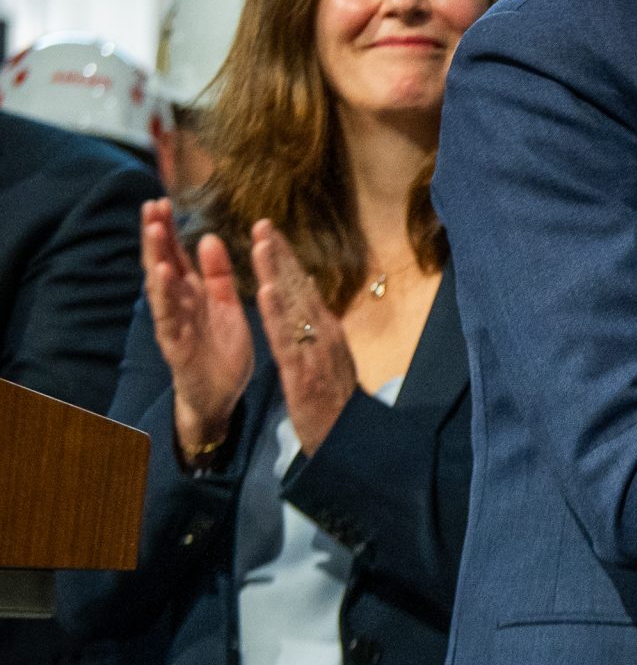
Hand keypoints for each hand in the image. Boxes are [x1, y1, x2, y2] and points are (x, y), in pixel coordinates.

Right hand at [140, 200, 252, 452]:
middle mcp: (177, 304)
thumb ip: (217, 274)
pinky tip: (162, 273)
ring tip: (154, 230)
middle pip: (162, 263)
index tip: (162, 201)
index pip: (175, 255)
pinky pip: (168, 315)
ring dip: (156, 257)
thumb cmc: (221, 348)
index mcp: (192, 293)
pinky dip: (165, 293)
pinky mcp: (175, 342)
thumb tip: (209, 236)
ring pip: (160, 285)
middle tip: (151, 205)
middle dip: (155, 235)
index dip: (168, 230)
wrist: (221, 393)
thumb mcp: (225, 304)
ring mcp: (173, 322)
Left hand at [249, 221, 359, 454]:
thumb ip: (320, 330)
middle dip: (280, 256)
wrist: (346, 439)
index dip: (287, 259)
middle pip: (299, 289)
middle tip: (262, 224)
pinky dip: (276, 312)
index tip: (270, 233)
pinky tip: (266, 291)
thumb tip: (311, 300)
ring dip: (277, 274)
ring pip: (293, 307)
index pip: (305, 288)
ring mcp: (315, 351)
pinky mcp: (302, 371)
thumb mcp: (331, 359)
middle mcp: (325, 334)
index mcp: (328, 331)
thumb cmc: (335, 401)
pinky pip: (287, 338)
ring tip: (261, 246)